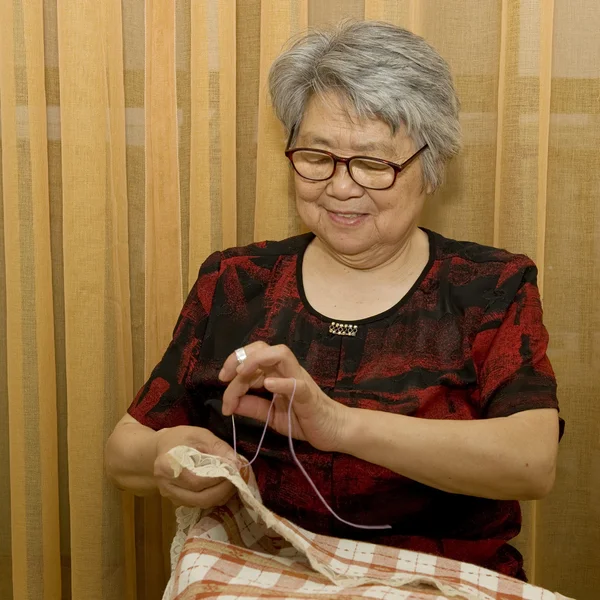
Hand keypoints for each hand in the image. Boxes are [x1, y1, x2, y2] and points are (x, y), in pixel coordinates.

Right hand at [153, 425, 236, 507]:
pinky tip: (221, 486)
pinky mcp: (176, 501)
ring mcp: (170, 496)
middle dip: (223, 491)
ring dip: (220, 496)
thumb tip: (236, 462)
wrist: (163, 447)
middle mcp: (166, 485)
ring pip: (200, 504)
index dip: (218, 479)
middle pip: (199, 498)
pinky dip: (213, 497)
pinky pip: (198, 504)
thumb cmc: (181, 438)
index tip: (235, 471)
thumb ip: (218, 447)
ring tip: (232, 482)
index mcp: (167, 466)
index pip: (197, 481)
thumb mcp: (200, 435)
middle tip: (237, 479)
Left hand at [218, 342, 348, 451]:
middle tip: (225, 376)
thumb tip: (230, 403)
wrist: (334, 431)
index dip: (233, 364)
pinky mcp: (309, 396)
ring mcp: (299, 380)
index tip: (222, 381)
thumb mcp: (272, 415)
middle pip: (264, 348)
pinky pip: (296, 384)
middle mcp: (287, 371)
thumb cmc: (305, 419)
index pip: (253, 359)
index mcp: (277, 374)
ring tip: (241, 374)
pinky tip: (268, 385)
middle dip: (241, 356)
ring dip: (257, 360)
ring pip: (281, 354)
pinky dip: (281, 382)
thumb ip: (253, 407)